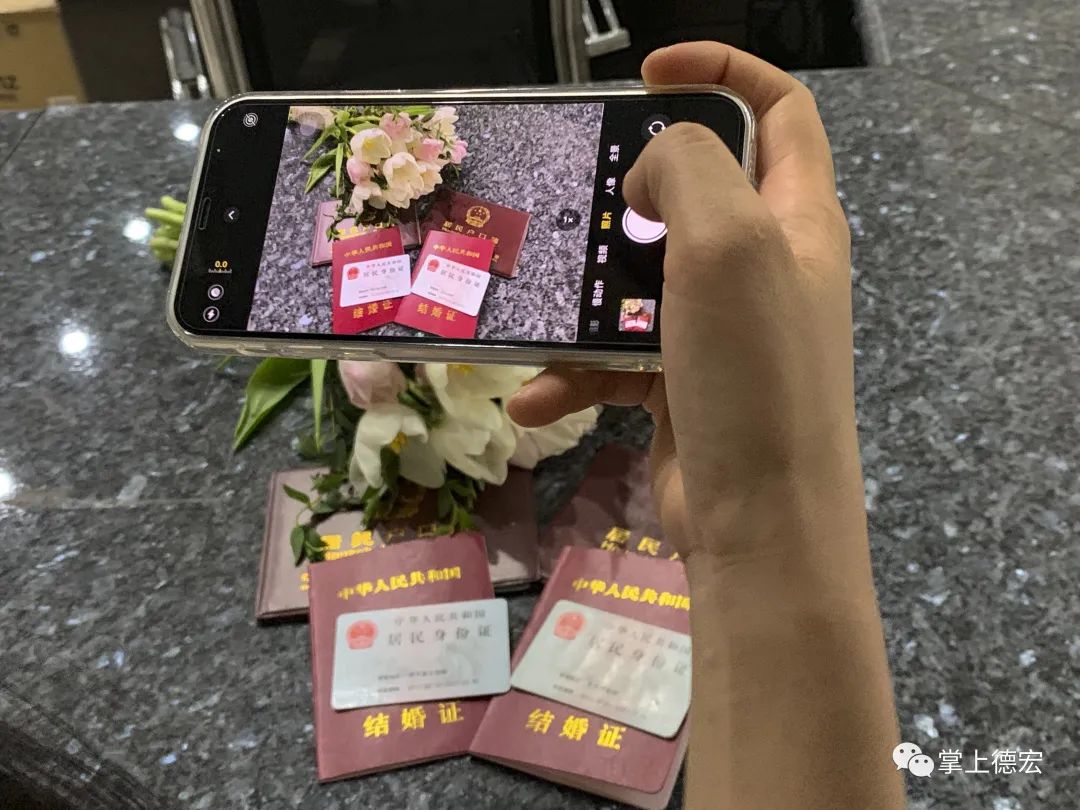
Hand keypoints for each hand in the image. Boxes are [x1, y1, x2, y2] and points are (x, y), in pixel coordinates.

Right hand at [508, 41, 855, 565]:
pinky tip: (535, 401)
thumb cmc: (755, 374)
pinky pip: (619, 360)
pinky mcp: (683, 386)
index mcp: (797, 218)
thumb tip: (649, 176)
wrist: (761, 526)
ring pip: (639, 283)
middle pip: (693, 196)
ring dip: (583, 302)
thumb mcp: (727, 244)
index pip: (779, 111)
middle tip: (576, 204)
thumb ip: (686, 170)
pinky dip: (577, 376)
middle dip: (626, 197)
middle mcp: (765, 267)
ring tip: (535, 315)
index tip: (647, 72)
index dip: (722, 72)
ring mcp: (722, 331)